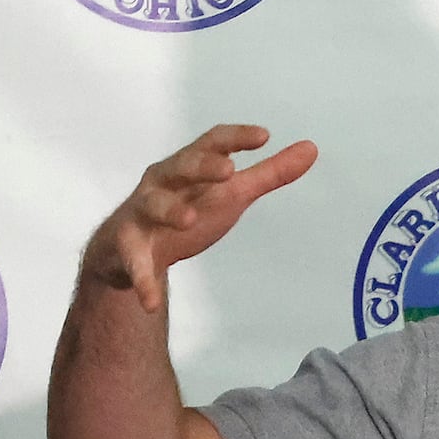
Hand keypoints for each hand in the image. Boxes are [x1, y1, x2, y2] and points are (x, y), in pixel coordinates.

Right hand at [83, 124, 316, 311]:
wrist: (129, 249)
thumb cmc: (186, 208)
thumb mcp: (231, 192)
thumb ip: (270, 173)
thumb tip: (311, 148)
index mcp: (188, 166)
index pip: (211, 142)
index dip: (235, 138)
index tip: (264, 136)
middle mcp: (162, 183)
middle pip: (180, 167)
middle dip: (202, 166)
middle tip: (229, 171)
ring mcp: (142, 214)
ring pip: (152, 205)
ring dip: (170, 210)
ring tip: (189, 219)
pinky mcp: (128, 248)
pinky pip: (135, 263)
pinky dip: (143, 281)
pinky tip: (152, 301)